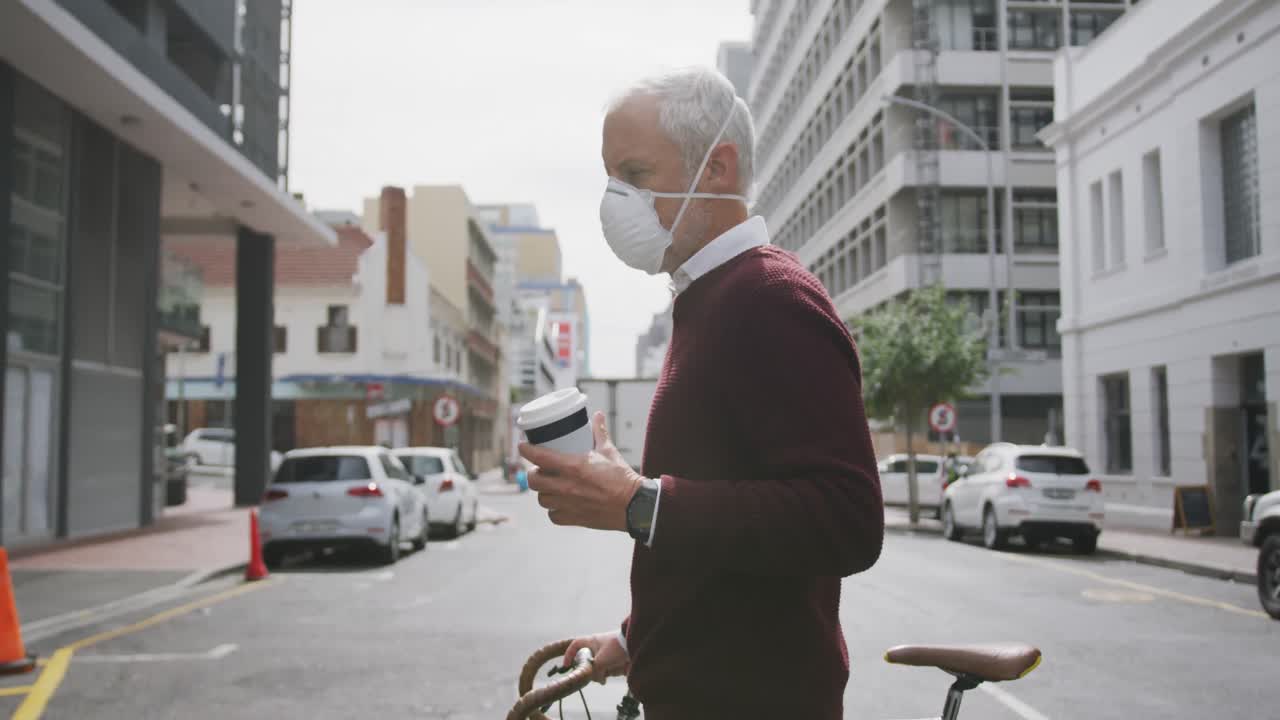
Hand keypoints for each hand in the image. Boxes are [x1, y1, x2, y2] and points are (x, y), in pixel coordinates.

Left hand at [518, 412, 644, 531]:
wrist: (634, 505)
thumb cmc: (622, 477)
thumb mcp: (609, 452)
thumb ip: (600, 433)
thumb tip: (597, 416)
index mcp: (573, 466)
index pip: (539, 457)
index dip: (526, 449)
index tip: (522, 445)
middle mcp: (566, 486)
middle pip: (534, 481)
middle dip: (533, 473)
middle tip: (539, 469)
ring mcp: (568, 504)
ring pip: (541, 499)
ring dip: (543, 492)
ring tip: (549, 486)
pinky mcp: (574, 519)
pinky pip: (553, 515)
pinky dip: (554, 510)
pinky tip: (559, 504)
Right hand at [563, 632, 628, 683]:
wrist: (636, 645)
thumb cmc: (616, 647)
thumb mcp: (601, 660)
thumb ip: (595, 671)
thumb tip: (597, 680)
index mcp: (592, 642)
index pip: (575, 645)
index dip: (569, 654)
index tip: (566, 665)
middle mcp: (597, 647)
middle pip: (585, 660)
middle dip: (587, 670)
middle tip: (589, 675)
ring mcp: (605, 654)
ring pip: (595, 667)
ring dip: (597, 674)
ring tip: (602, 677)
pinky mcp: (613, 661)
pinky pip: (605, 670)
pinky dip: (605, 675)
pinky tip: (606, 679)